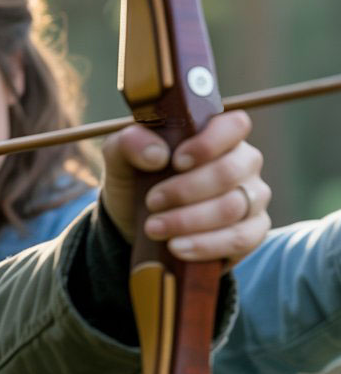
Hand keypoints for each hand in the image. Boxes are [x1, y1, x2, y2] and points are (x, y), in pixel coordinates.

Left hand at [101, 111, 269, 265]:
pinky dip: (206, 245)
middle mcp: (242, 163)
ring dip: (189, 220)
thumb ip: (130, 143)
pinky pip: (241, 239)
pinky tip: (178, 247)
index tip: (176, 161)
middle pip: (230, 172)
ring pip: (233, 207)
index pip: (234, 125)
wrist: (135, 225)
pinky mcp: (252, 232)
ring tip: (154, 228)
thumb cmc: (136, 182)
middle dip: (186, 190)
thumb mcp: (121, 158)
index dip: (209, 143)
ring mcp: (251, 198)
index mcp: (218, 135)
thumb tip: (157, 154)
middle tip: (152, 202)